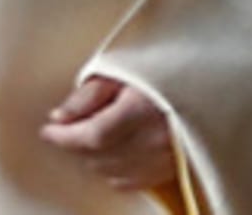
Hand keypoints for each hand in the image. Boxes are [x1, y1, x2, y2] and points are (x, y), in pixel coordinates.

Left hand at [40, 76, 175, 190]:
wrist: (203, 81)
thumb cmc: (159, 68)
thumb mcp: (119, 69)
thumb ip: (88, 96)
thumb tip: (58, 118)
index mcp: (143, 110)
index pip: (95, 136)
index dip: (66, 137)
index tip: (47, 131)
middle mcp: (158, 140)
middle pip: (102, 157)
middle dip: (76, 145)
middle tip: (64, 129)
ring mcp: (169, 158)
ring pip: (115, 174)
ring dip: (94, 158)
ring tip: (88, 137)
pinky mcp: (176, 169)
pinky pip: (135, 182)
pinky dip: (115, 171)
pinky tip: (110, 153)